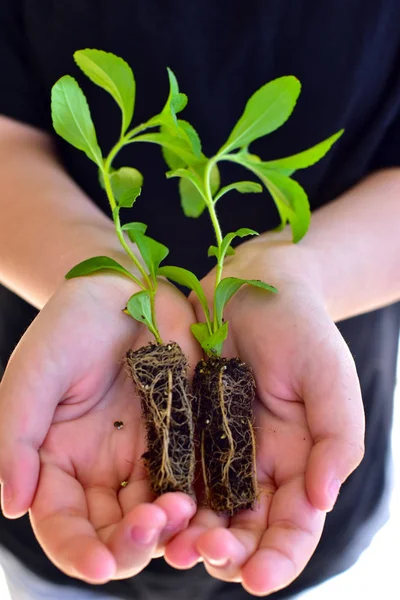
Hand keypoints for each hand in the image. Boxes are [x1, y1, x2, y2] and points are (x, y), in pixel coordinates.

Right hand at [0, 274, 199, 582]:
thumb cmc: (70, 327)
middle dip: (130, 544)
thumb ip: (17, 439)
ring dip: (171, 528)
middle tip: (148, 528)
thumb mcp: (33, 377)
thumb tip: (12, 504)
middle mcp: (102, 469)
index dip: (77, 551)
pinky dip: (201, 499)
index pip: (63, 524)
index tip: (98, 567)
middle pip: (114, 531)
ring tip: (182, 513)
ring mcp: (146, 456)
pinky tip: (209, 501)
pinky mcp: (184, 438)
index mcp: (58, 462)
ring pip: (158, 514)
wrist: (125, 288)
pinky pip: (194, 479)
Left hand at [165, 234, 364, 595]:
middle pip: (245, 528)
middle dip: (229, 553)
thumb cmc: (301, 328)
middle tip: (207, 556)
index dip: (280, 558)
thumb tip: (322, 502)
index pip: (294, 526)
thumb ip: (338, 439)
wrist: (253, 286)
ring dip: (189, 534)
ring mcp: (217, 449)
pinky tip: (150, 506)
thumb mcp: (330, 378)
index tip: (258, 578)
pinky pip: (172, 471)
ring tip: (171, 546)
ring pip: (204, 509)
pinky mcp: (185, 429)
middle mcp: (256, 465)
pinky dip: (163, 496)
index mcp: (299, 461)